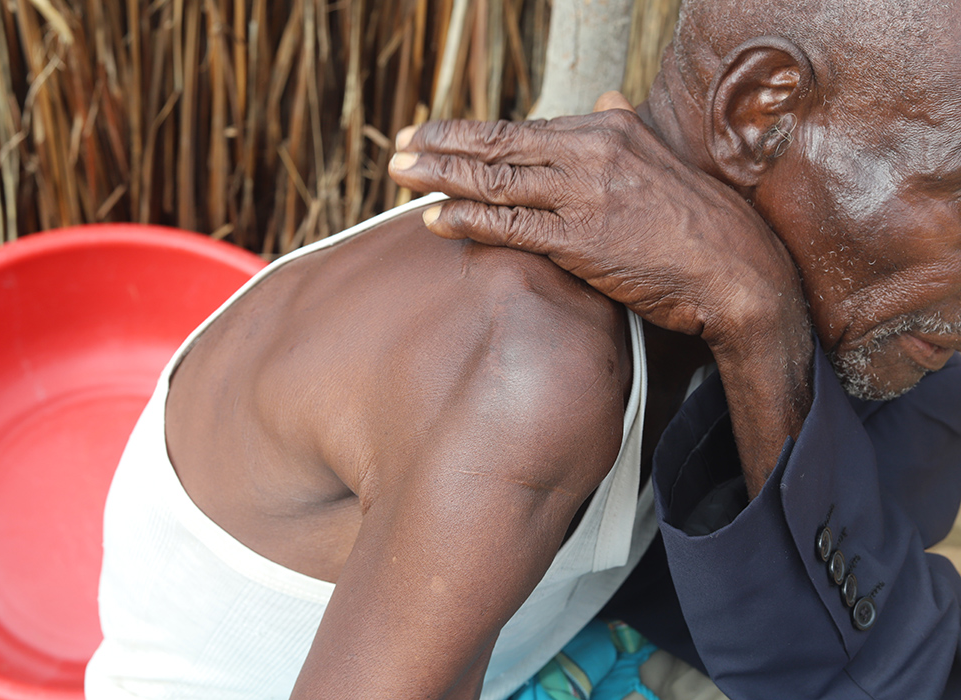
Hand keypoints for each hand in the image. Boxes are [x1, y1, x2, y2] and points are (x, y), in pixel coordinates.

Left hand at [388, 92, 801, 350]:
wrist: (737, 269)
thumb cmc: (697, 219)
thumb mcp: (661, 157)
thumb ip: (623, 127)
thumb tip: (603, 97)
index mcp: (607, 128)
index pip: (522, 128)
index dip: (470, 132)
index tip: (434, 133)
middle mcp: (590, 152)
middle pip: (498, 143)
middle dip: (440, 145)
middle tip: (399, 147)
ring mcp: (583, 195)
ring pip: (496, 179)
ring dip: (440, 176)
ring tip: (399, 175)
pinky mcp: (581, 240)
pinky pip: (510, 225)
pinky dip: (467, 220)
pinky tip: (435, 219)